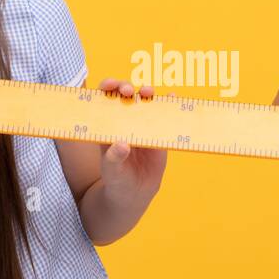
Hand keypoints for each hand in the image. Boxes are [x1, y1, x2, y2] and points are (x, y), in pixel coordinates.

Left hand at [95, 78, 167, 201]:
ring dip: (147, 93)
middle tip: (129, 91)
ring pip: (144, 102)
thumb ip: (114, 159)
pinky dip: (169, 105)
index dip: (107, 87)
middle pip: (125, 95)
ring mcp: (142, 125)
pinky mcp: (158, 133)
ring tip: (149, 93)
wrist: (135, 193)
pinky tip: (173, 98)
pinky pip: (163, 116)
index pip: (105, 99)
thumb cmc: (117, 180)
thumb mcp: (112, 172)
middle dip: (126, 87)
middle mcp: (124, 121)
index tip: (110, 85)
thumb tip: (122, 145)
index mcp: (108, 126)